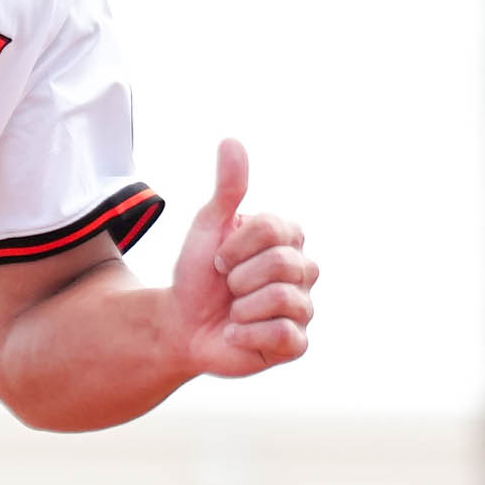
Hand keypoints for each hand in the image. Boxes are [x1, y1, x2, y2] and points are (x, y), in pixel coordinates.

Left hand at [166, 138, 314, 378]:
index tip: (220, 258)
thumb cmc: (199, 274)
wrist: (181, 324)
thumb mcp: (209, 227)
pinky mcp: (296, 343)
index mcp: (288, 239)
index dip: (235, 245)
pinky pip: (283, 333)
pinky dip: (247, 333)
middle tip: (227, 286)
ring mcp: (304, 308)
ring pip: (283, 297)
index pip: (273, 228)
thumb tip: (232, 141)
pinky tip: (236, 333)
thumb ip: (227, 187)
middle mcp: (303, 270)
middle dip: (238, 277)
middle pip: (280, 263)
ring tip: (233, 311)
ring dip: (242, 306)